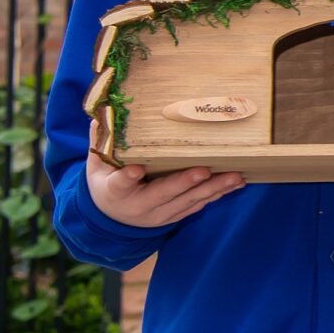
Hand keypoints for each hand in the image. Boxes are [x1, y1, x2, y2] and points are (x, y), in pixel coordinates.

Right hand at [84, 154, 243, 227]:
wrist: (111, 218)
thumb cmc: (106, 183)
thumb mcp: (98, 166)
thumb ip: (100, 142)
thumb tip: (101, 115)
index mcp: (114, 192)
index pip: (120, 184)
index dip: (128, 177)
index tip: (136, 169)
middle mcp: (139, 206)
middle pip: (164, 194)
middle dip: (185, 182)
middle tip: (205, 170)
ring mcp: (159, 214)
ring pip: (188, 201)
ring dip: (213, 189)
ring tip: (234, 177)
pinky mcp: (175, 216)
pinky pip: (198, 205)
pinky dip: (216, 194)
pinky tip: (235, 184)